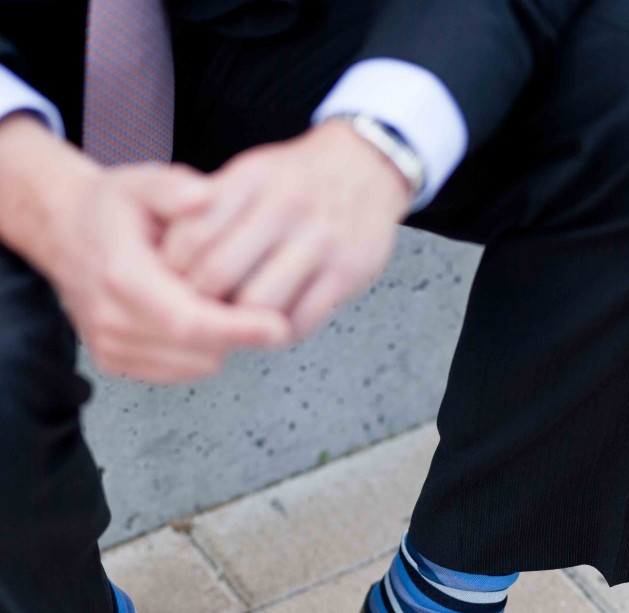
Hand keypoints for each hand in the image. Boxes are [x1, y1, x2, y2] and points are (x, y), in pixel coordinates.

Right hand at [0, 115, 291, 383]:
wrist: (65, 234)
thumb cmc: (110, 209)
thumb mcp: (141, 181)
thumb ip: (172, 187)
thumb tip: (204, 197)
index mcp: (120, 275)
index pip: (187, 320)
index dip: (236, 328)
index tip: (278, 327)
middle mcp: (111, 319)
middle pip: (195, 351)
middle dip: (238, 335)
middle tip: (263, 308)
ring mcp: (111, 346)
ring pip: (192, 366)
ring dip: (219, 344)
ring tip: (221, 306)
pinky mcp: (116, 363)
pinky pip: (177, 373)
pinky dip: (199, 354)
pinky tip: (199, 320)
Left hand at [161, 119, 413, 339]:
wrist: (368, 168)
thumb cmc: (295, 182)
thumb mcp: (249, 175)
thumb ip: (207, 210)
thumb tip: (163, 262)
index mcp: (250, 180)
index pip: (190, 238)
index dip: (173, 274)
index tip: (172, 286)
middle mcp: (284, 206)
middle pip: (218, 276)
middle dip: (201, 304)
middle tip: (200, 313)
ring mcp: (319, 240)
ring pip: (259, 305)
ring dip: (241, 324)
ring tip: (236, 322)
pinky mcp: (347, 272)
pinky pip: (302, 320)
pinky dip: (280, 331)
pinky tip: (272, 323)